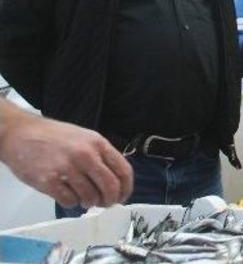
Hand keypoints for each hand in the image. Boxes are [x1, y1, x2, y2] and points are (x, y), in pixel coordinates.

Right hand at [0, 101, 133, 208]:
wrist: (20, 133)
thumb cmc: (54, 136)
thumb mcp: (85, 138)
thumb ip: (100, 156)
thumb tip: (115, 182)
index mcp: (98, 143)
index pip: (123, 170)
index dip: (126, 188)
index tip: (123, 197)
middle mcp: (85, 155)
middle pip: (110, 187)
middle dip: (110, 200)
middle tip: (104, 204)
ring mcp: (67, 168)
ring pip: (90, 197)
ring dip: (89, 202)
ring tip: (83, 198)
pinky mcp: (49, 181)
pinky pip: (69, 201)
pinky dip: (71, 203)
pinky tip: (67, 196)